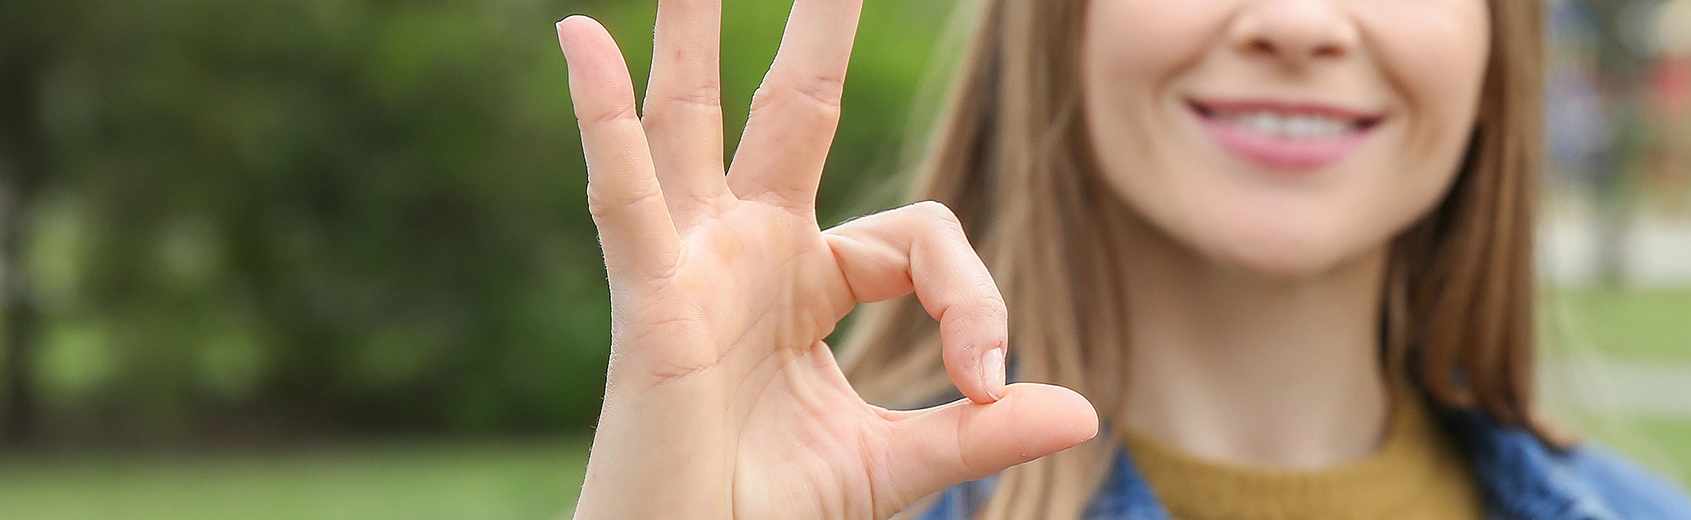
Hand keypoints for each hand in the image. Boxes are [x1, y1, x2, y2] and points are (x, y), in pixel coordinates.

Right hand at [553, 1, 1097, 517]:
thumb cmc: (761, 516)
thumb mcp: (891, 465)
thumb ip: (978, 431)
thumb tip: (1084, 413)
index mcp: (807, 281)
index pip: (919, 234)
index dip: (971, 295)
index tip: (985, 378)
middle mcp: (746, 250)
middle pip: (790, 109)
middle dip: (816, 31)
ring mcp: (693, 265)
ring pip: (693, 120)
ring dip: (694, 32)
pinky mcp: (650, 300)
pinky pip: (625, 194)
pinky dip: (601, 118)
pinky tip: (580, 38)